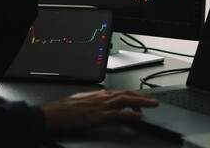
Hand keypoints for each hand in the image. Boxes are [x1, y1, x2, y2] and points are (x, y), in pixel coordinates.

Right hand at [41, 89, 158, 130]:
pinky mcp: (99, 117)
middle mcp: (102, 98)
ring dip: (140, 103)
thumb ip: (95, 97)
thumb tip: (103, 95)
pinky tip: (137, 116)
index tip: (143, 98)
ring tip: (151, 105)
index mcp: (99, 94)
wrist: (55, 112)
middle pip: (127, 95)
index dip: (134, 95)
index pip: (121, 92)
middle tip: (154, 101)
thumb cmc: (67, 108)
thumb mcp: (83, 98)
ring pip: (125, 101)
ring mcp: (101, 107)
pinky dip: (129, 114)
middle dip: (142, 98)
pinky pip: (118, 115)